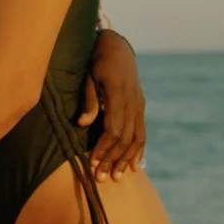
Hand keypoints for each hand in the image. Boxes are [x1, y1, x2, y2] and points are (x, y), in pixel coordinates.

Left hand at [78, 29, 146, 180]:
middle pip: (125, 138)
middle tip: (100, 178)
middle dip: (112, 159)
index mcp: (118, 93)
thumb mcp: (88, 76)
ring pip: (136, 138)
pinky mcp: (141, 106)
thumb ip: (88, 100)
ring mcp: (139, 104)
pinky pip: (142, 132)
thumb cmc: (96, 60)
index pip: (113, 129)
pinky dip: (138, 150)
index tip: (92, 162)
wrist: (116, 46)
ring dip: (125, 159)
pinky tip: (133, 165)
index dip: (103, 148)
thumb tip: (82, 124)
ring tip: (115, 177)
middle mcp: (133, 101)